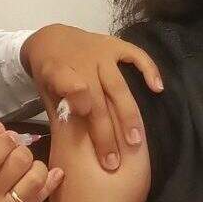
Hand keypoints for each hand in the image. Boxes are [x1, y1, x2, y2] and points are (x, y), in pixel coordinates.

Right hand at [0, 121, 63, 201]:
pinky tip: (53, 174)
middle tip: (17, 154)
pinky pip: (40, 198)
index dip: (6, 139)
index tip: (8, 138)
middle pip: (19, 161)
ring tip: (27, 169)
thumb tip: (0, 129)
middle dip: (22, 151)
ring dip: (36, 166)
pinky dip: (48, 182)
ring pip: (36, 178)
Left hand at [21, 24, 162, 170]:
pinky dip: (149, 70)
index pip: (68, 85)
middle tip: (112, 163)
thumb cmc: (49, 74)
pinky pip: (136, 55)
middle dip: (104, 132)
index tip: (85, 117)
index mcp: (56, 70)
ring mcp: (100, 51)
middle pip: (96, 99)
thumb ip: (58, 111)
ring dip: (127, 115)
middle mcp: (81, 60)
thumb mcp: (44, 91)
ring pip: (117, 85)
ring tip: (135, 141)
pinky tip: (158, 89)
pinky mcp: (115, 44)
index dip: (77, 100)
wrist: (51, 38)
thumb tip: (70, 147)